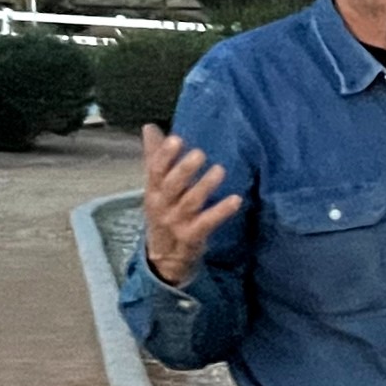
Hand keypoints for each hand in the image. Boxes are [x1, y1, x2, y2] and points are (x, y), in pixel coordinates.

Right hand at [141, 123, 241, 286]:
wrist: (163, 257)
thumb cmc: (163, 212)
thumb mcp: (155, 187)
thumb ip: (155, 156)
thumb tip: (149, 127)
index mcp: (153, 190)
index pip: (155, 170)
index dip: (165, 156)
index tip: (177, 139)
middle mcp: (162, 206)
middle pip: (171, 186)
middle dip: (184, 170)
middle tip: (200, 154)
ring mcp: (176, 223)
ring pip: (190, 203)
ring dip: (204, 187)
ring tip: (219, 171)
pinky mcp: (192, 237)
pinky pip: (207, 223)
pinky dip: (220, 211)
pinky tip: (236, 200)